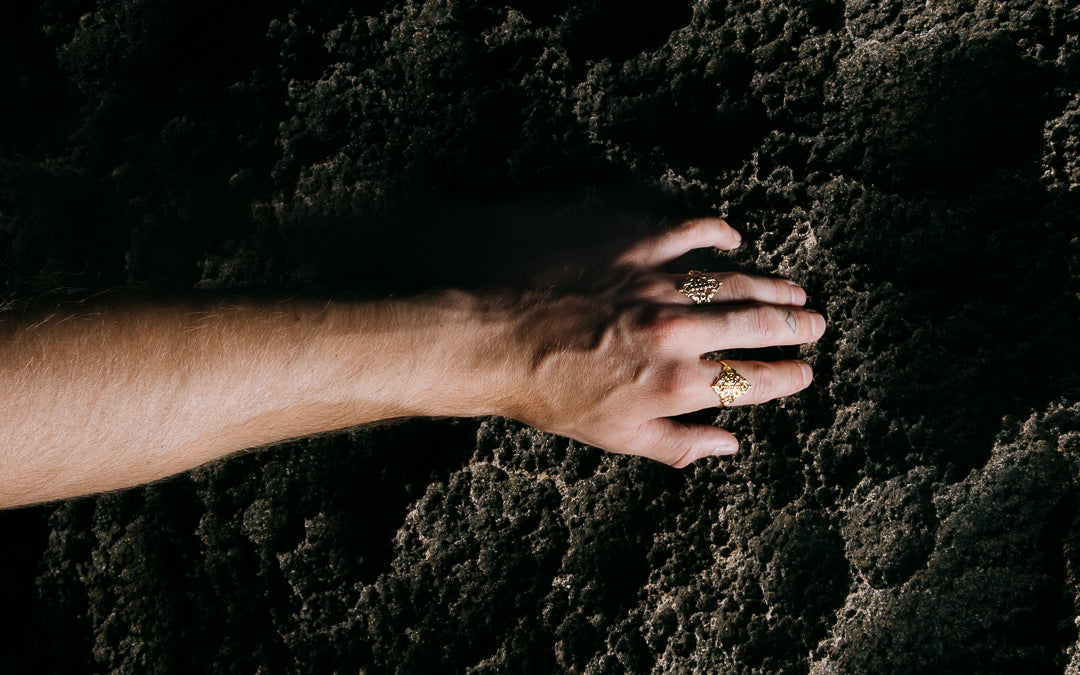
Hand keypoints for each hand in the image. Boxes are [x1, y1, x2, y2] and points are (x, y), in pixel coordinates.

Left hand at [495, 217, 823, 466]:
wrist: (491, 338)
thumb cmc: (546, 394)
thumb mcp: (613, 436)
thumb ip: (678, 444)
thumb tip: (728, 446)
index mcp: (674, 384)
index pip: (750, 380)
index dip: (786, 377)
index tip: (806, 372)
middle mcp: (675, 332)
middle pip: (754, 326)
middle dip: (794, 327)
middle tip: (817, 324)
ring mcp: (655, 285)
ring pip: (732, 282)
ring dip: (771, 288)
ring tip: (795, 293)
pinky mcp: (632, 246)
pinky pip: (689, 233)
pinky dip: (717, 236)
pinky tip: (734, 242)